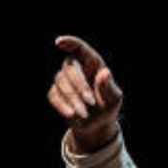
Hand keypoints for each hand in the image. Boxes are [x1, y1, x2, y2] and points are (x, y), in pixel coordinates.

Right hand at [49, 35, 123, 153]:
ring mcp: (64, 80)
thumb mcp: (113, 98)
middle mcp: (77, 68)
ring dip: (73, 98)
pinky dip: (63, 105)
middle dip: (79, 85)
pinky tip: (72, 114)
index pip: (80, 48)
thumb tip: (104, 73)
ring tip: (85, 113)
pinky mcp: (56, 94)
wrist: (98, 125)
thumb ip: (108, 86)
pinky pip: (53, 95)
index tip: (59, 42)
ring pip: (60, 81)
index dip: (69, 42)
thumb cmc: (108, 107)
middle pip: (69, 67)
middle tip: (91, 102)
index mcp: (93, 65)